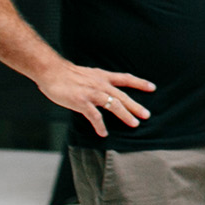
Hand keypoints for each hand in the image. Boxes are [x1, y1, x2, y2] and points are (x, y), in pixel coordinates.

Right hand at [33, 62, 152, 137]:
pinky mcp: (82, 102)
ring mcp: (92, 93)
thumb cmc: (67, 74)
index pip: (126, 79)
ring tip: (134, 124)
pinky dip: (100, 125)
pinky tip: (104, 133)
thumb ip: (98, 81)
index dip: (140, 83)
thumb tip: (106, 89)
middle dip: (136, 106)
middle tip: (147, 115)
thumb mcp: (89, 74)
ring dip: (125, 115)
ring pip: (114, 105)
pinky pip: (95, 116)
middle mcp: (101, 84)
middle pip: (123, 96)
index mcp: (103, 76)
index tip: (152, 87)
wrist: (51, 71)